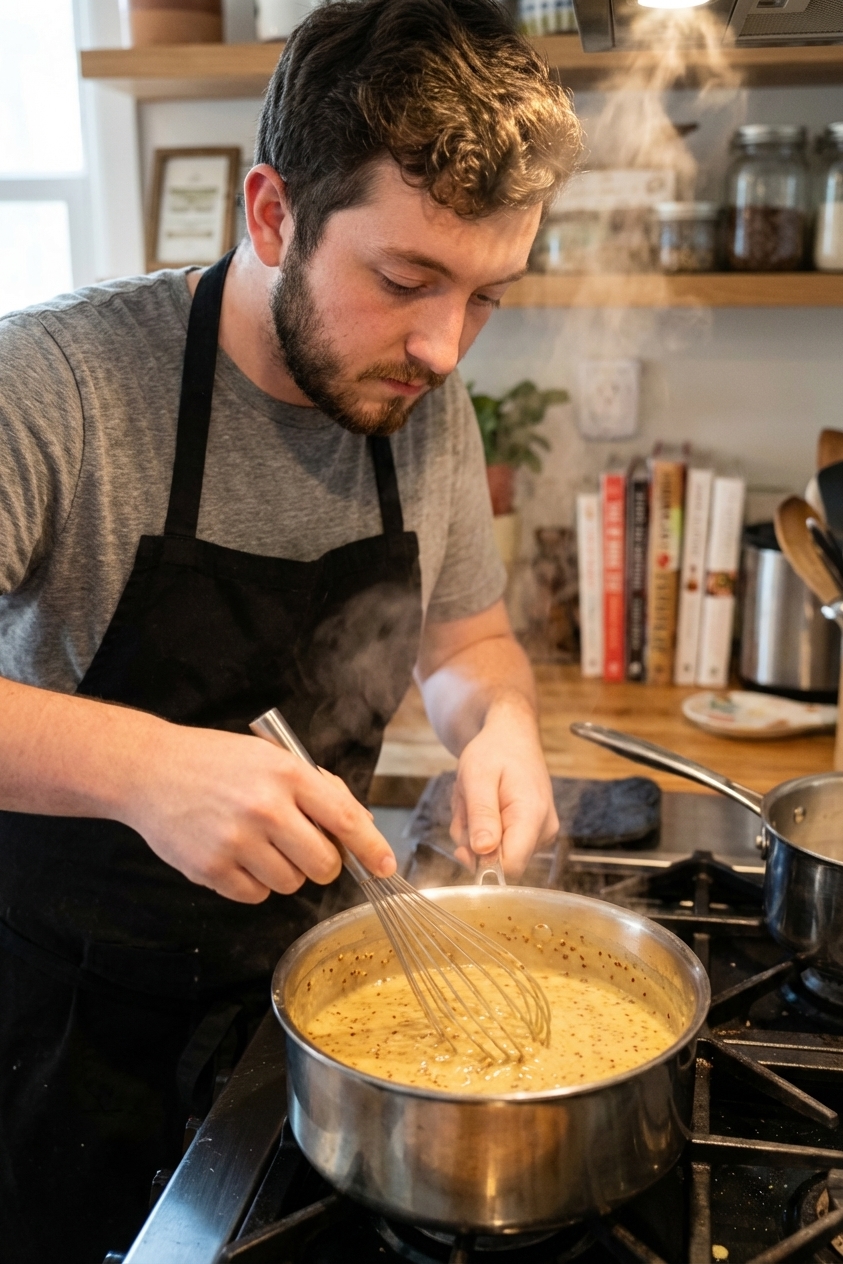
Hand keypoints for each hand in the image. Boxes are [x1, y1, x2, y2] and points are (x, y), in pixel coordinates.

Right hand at [124, 722, 394, 902]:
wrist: (149, 771)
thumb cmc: (216, 762)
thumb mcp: (272, 758)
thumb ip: (318, 790)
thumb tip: (360, 825)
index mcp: (287, 774)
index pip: (346, 819)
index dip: (373, 848)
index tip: (386, 866)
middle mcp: (265, 808)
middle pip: (324, 865)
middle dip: (321, 863)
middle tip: (303, 847)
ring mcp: (237, 841)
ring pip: (290, 884)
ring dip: (284, 872)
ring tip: (259, 844)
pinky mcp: (211, 868)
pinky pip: (255, 896)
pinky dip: (252, 883)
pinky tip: (235, 855)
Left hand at [449, 693, 557, 878]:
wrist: (510, 737)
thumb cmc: (494, 751)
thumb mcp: (477, 777)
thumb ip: (482, 815)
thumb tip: (484, 852)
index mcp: (532, 816)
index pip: (511, 867)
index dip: (482, 861)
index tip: (465, 838)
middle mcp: (543, 831)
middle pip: (498, 862)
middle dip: (473, 839)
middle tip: (467, 805)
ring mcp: (538, 834)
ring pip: (493, 854)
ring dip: (472, 831)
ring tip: (474, 799)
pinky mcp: (530, 834)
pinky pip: (496, 845)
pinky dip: (479, 828)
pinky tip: (482, 804)